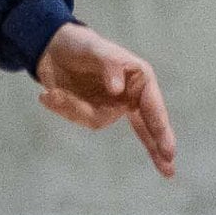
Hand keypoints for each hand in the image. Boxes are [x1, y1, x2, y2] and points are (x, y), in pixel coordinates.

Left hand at [36, 23, 176, 177]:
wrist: (52, 47)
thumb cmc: (81, 43)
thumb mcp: (95, 48)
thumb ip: (109, 65)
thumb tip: (118, 90)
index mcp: (138, 79)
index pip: (152, 108)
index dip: (161, 130)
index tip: (169, 151)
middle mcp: (128, 95)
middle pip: (144, 127)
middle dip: (154, 146)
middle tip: (169, 171)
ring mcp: (109, 106)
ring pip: (97, 121)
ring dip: (72, 108)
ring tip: (51, 93)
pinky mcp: (90, 110)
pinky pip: (79, 118)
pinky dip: (61, 107)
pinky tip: (46, 95)